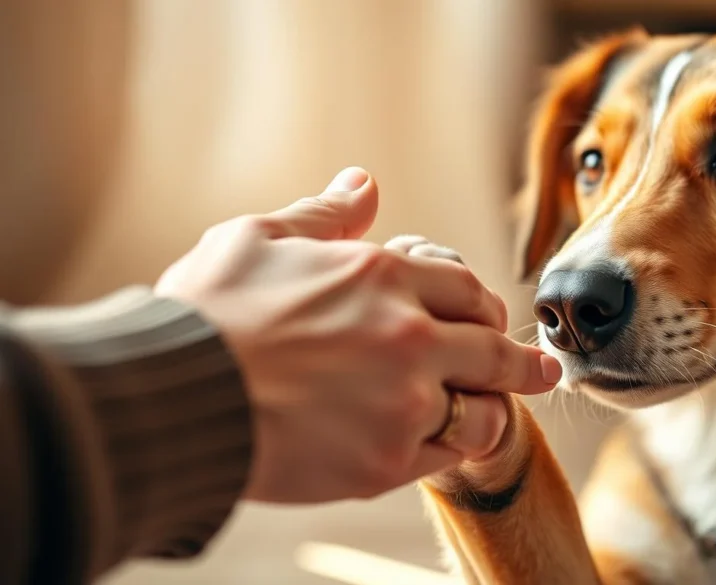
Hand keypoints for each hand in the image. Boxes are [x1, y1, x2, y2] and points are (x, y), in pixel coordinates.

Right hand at [154, 168, 561, 502]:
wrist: (173, 395)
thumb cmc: (207, 313)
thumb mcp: (261, 239)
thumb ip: (326, 215)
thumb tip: (364, 182)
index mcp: (380, 276)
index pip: (465, 288)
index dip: (479, 304)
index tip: (486, 317)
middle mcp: (407, 336)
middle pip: (494, 348)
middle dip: (522, 361)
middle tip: (540, 370)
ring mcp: (402, 402)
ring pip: (487, 410)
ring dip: (494, 410)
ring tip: (495, 413)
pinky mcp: (385, 462)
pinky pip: (447, 457)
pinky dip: (453, 449)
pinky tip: (446, 444)